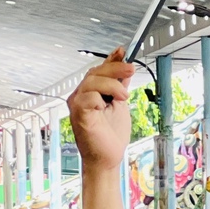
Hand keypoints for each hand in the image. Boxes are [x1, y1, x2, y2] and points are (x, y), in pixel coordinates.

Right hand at [67, 53, 135, 170]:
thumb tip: (125, 68)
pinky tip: (106, 106)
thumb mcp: (119, 104)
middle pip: (95, 72)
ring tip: (123, 96)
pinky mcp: (79, 114)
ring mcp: (78, 104)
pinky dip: (99, 98)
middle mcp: (81, 96)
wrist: (107, 158)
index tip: (123, 51)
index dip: (111, 59)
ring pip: (91, 81)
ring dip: (111, 85)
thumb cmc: (110, 136)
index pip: (98, 70)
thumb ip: (119, 85)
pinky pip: (87, 97)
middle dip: (115, 69)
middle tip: (131, 70)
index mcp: (90, 92)